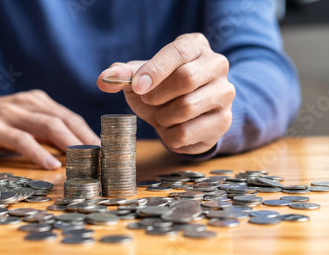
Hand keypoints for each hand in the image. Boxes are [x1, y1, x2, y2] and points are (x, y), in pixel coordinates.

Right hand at [0, 89, 99, 168]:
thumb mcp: (22, 123)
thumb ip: (45, 133)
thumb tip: (74, 151)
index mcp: (37, 101)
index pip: (70, 117)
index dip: (89, 133)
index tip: (106, 151)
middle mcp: (27, 103)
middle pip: (65, 120)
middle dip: (86, 139)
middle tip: (102, 159)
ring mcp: (10, 114)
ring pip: (48, 126)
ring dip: (69, 144)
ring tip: (85, 160)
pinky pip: (21, 140)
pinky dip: (38, 152)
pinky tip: (50, 165)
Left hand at [97, 33, 234, 154]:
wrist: (185, 115)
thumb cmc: (162, 89)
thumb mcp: (140, 78)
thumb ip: (122, 76)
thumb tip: (104, 79)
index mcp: (195, 45)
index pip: (178, 52)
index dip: (155, 70)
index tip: (137, 87)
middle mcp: (217, 65)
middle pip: (186, 79)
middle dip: (158, 95)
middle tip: (149, 101)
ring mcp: (224, 93)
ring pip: (187, 107)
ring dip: (163, 116)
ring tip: (162, 115)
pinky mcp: (223, 120)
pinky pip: (187, 132)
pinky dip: (169, 135)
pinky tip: (172, 129)